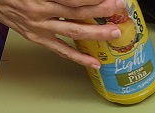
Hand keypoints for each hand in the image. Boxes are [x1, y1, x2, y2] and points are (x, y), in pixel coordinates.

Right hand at [0, 0, 129, 67]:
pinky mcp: (37, 39)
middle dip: (99, 10)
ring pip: (72, 31)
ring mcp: (38, 27)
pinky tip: (95, 63)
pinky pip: (61, 50)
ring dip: (96, 33)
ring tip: (114, 32)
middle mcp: (38, 11)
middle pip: (76, 12)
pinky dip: (79, 58)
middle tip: (117, 7)